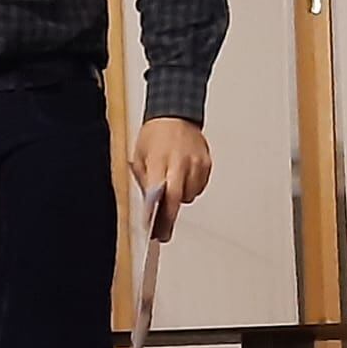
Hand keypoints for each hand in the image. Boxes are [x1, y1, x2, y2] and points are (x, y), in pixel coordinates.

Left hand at [132, 117, 211, 240]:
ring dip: (179, 199)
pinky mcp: (206, 164)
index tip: (155, 230)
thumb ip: (145, 180)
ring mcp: (196, 163)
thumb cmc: (154, 134)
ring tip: (170, 188)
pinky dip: (190, 188)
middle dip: (169, 218)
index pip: (162, 195)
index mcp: (160, 160)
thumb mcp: (140, 156)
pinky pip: (198, 187)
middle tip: (163, 232)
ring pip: (190, 195)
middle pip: (178, 198)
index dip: (159, 216)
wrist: (175, 114)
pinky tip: (181, 179)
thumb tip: (148, 205)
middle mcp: (181, 162)